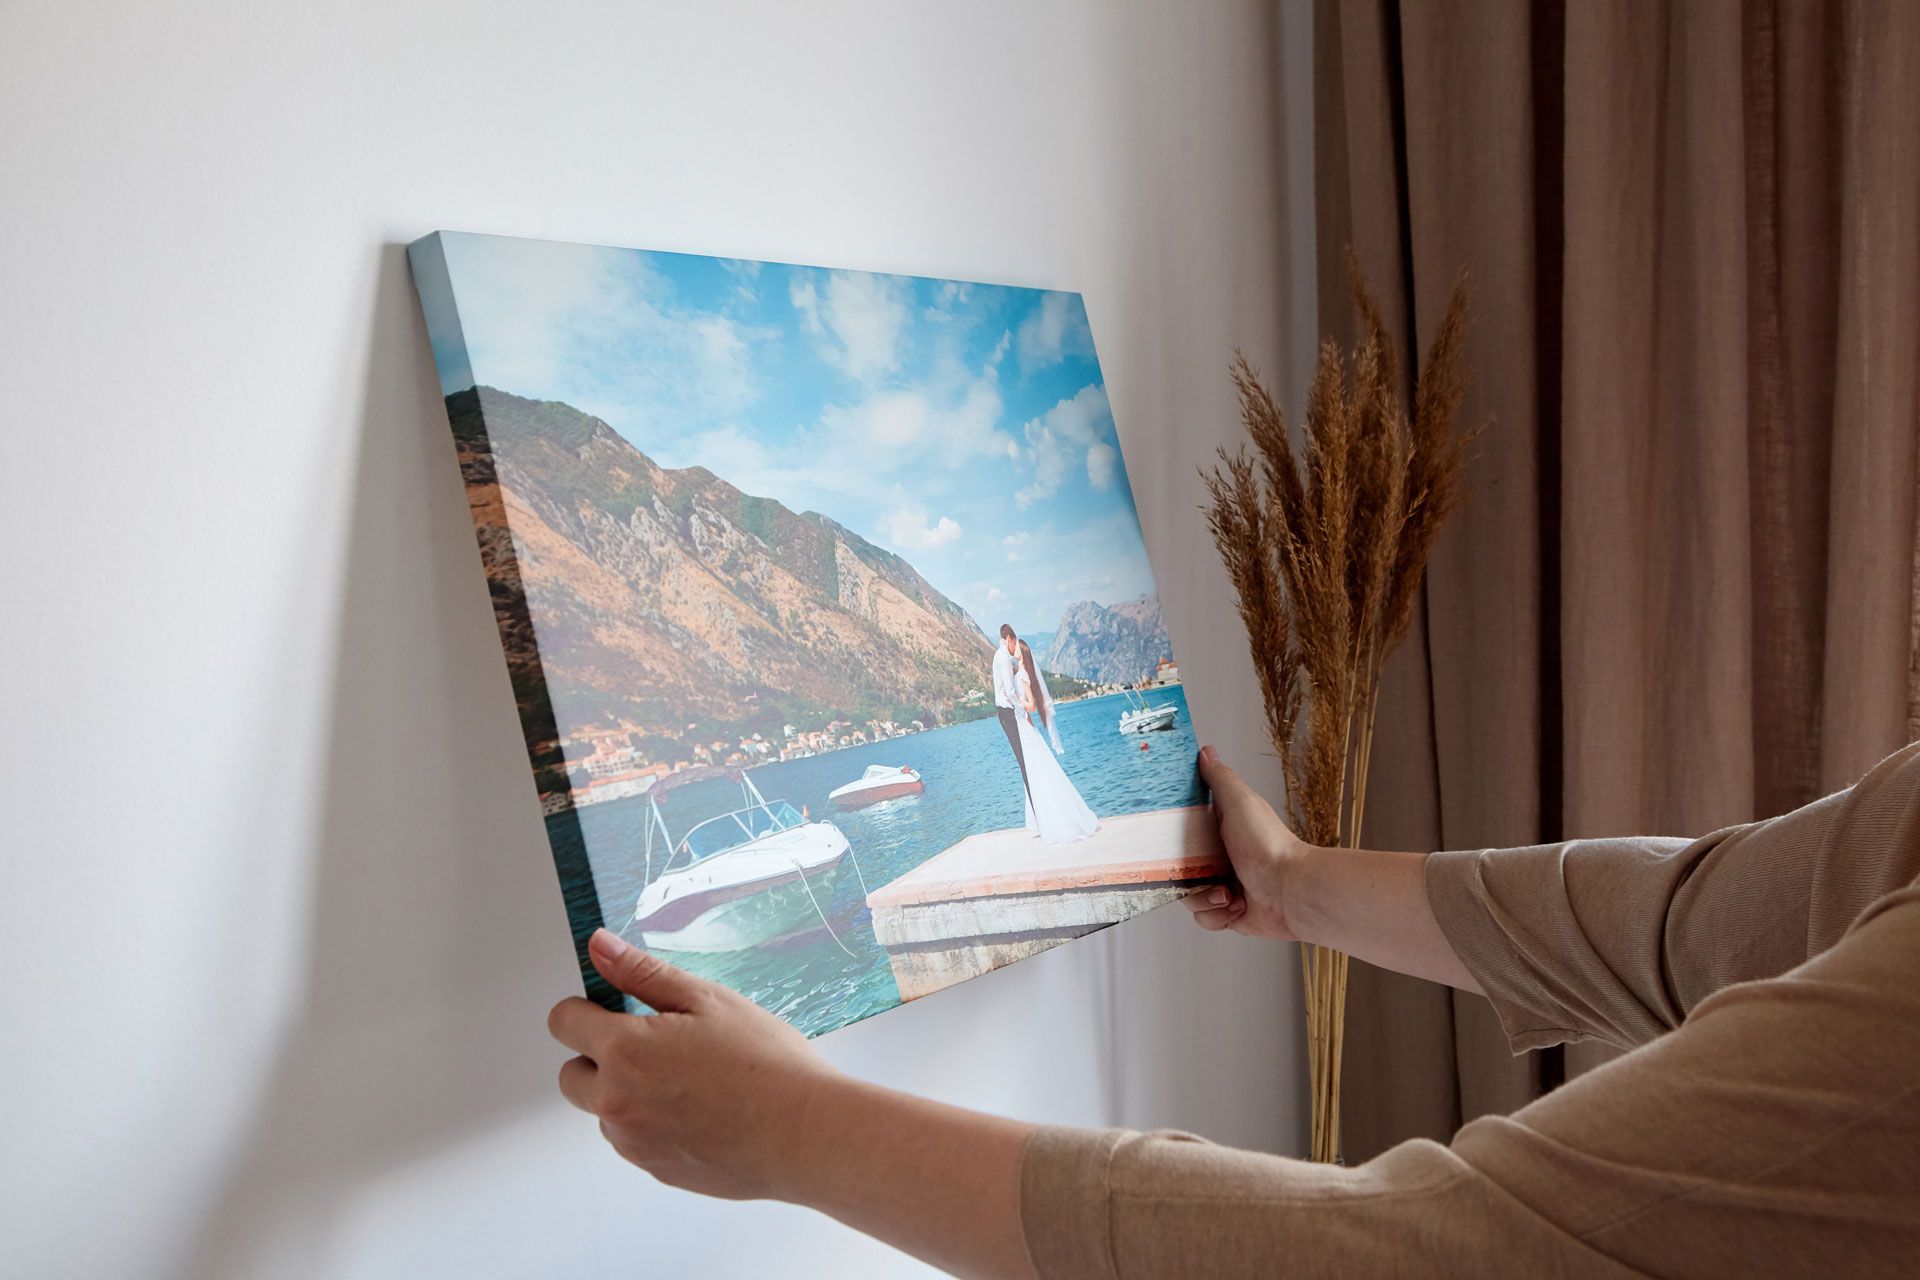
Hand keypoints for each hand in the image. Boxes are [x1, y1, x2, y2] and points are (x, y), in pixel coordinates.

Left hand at [547, 929, 843, 1200]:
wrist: (803, 1133)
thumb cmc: (765, 1064)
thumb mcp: (707, 1000)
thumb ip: (642, 972)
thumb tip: (600, 947)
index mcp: (624, 1051)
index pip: (563, 1022)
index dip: (586, 1009)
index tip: (613, 1008)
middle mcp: (616, 1101)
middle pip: (572, 1074)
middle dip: (599, 1057)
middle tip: (657, 1046)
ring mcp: (634, 1142)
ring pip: (606, 1110)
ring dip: (628, 1094)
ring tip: (691, 1081)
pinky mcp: (655, 1169)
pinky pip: (635, 1140)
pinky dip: (653, 1124)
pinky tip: (701, 1111)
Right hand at [1188, 744, 1313, 940]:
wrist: (1292, 892)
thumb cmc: (1268, 845)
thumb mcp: (1240, 802)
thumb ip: (1219, 778)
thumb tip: (1205, 751)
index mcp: (1219, 831)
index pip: (1181, 832)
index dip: (1169, 838)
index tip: (1165, 841)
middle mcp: (1219, 859)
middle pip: (1179, 867)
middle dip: (1186, 875)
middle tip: (1199, 872)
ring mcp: (1224, 887)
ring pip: (1189, 896)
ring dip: (1204, 897)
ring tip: (1226, 893)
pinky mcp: (1230, 913)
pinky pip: (1205, 918)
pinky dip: (1217, 915)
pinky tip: (1235, 906)